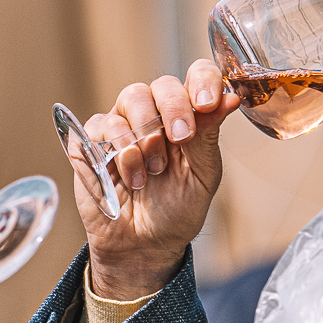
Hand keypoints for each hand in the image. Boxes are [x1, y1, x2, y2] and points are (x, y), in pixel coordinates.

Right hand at [65, 60, 237, 301]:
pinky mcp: (92, 140)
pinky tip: (129, 177)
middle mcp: (155, 112)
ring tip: (153, 172)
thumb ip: (209, 135)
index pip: (197, 76)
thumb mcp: (202, 175)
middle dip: (173, 109)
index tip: (208, 103)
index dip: (203, 81)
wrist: (142, 245)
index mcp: (188, 115)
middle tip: (180, 139)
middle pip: (160, 84)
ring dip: (145, 136)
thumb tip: (231, 97)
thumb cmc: (176, 210)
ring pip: (130, 98)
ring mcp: (122, 124)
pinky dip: (118, 151)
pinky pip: (101, 125)